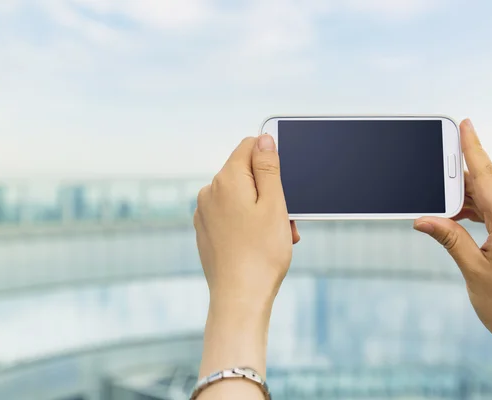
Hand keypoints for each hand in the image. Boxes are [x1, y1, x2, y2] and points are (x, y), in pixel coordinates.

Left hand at [193, 135, 297, 398]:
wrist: (239, 298)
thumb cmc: (261, 254)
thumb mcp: (274, 204)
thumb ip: (268, 167)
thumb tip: (263, 139)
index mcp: (226, 180)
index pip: (249, 146)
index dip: (271, 160)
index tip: (284, 184)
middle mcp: (209, 192)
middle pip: (246, 175)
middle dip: (270, 191)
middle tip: (287, 220)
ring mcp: (204, 213)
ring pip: (240, 198)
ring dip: (262, 210)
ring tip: (277, 238)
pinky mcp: (206, 232)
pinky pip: (230, 216)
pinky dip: (248, 224)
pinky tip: (260, 245)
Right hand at [414, 119, 491, 389]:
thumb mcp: (473, 272)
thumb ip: (450, 239)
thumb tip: (424, 219)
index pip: (488, 178)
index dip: (474, 149)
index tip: (465, 124)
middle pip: (490, 186)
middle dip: (462, 172)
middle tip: (438, 159)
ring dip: (468, 197)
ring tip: (441, 197)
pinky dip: (479, 213)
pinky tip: (460, 217)